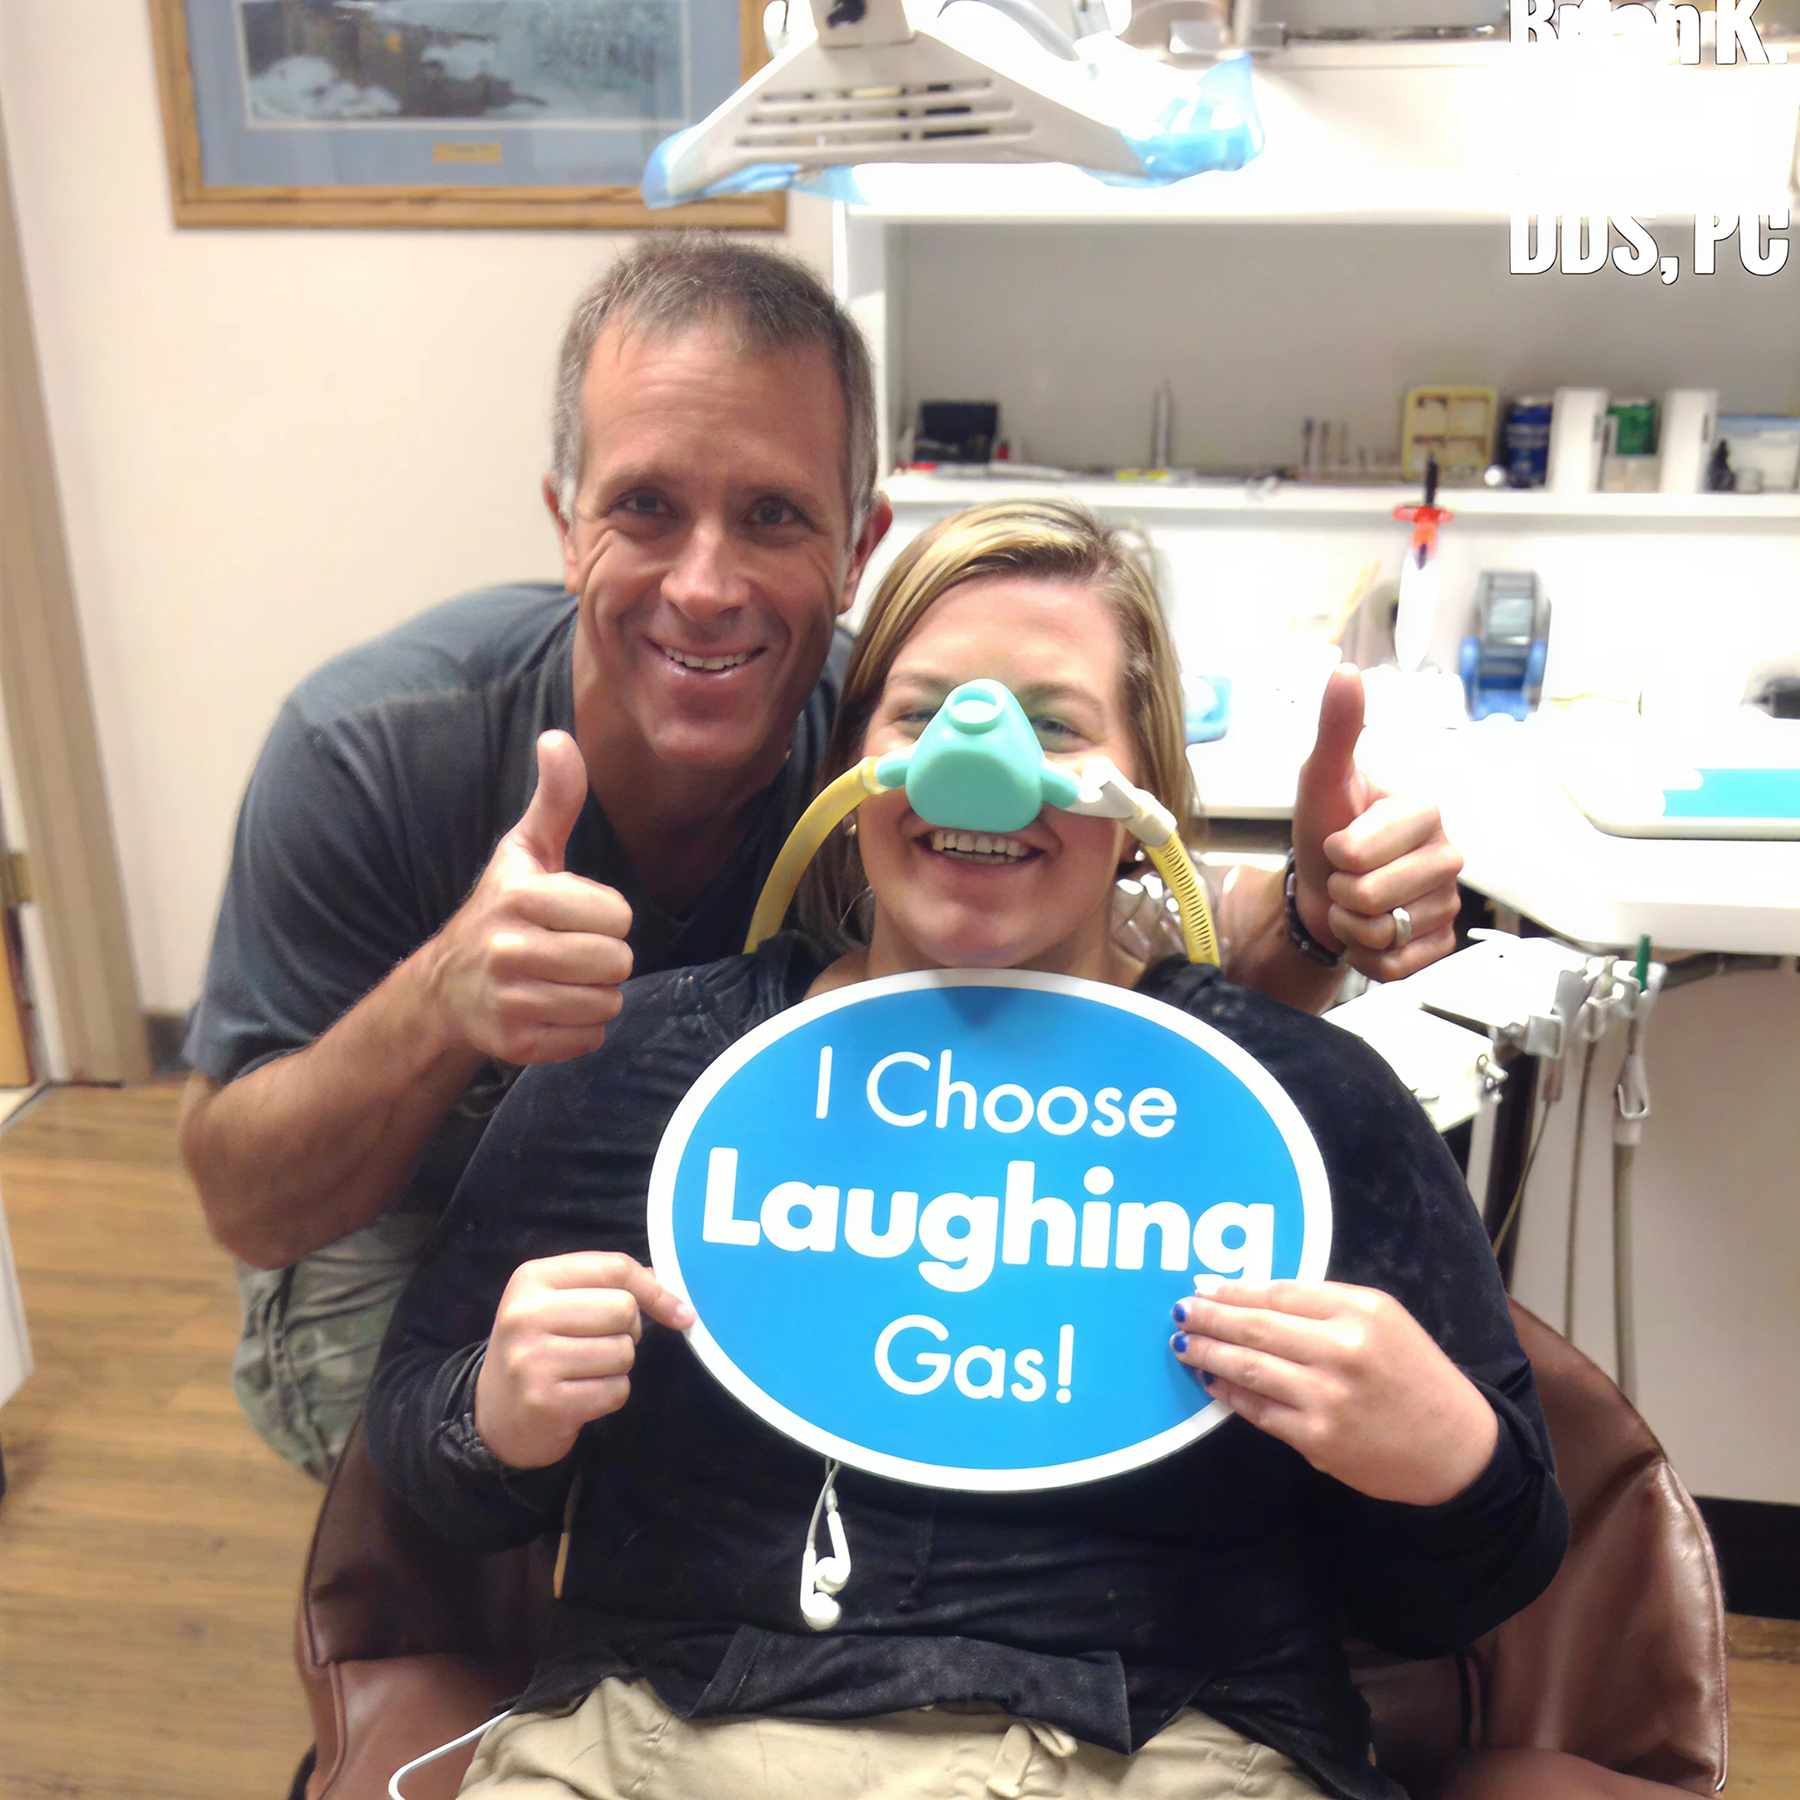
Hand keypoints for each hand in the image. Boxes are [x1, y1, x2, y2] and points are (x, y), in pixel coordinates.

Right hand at [420, 731, 633, 1062]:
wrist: (447, 987)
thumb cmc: (502, 910)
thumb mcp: (526, 851)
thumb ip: (555, 799)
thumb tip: (559, 737)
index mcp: (520, 896)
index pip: (619, 915)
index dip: (606, 915)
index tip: (574, 914)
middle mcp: (509, 949)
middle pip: (618, 962)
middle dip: (606, 958)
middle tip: (572, 951)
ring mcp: (510, 1000)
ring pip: (607, 1003)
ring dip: (595, 994)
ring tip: (561, 979)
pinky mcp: (515, 1043)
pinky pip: (590, 1039)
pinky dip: (580, 1029)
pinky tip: (549, 1008)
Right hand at [474, 1252, 694, 1468]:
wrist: (494, 1417)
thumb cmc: (538, 1349)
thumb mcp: (557, 1304)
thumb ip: (606, 1285)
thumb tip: (666, 1284)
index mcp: (532, 1279)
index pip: (613, 1267)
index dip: (654, 1289)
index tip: (678, 1311)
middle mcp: (526, 1314)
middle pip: (623, 1309)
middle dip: (629, 1331)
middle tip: (604, 1344)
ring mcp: (533, 1359)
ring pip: (623, 1352)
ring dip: (619, 1366)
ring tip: (587, 1370)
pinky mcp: (546, 1402)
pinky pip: (616, 1390)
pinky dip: (611, 1395)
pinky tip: (583, 1395)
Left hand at [1170, 1277, 1497, 1505]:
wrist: (1456, 1449)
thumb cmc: (1415, 1376)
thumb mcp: (1383, 1321)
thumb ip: (1324, 1305)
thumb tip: (1251, 1295)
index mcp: (1362, 1312)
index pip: (1279, 1293)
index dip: (1233, 1289)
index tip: (1203, 1285)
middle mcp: (1343, 1350)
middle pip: (1256, 1326)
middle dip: (1209, 1317)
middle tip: (1179, 1310)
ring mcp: (1327, 1398)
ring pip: (1249, 1368)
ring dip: (1208, 1353)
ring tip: (1182, 1344)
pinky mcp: (1318, 1439)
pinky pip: (1259, 1410)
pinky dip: (1228, 1394)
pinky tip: (1210, 1381)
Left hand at [1291, 667, 1463, 980]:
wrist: (1320, 886)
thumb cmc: (1326, 828)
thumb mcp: (1322, 777)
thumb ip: (1337, 729)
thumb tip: (1345, 672)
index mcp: (1425, 814)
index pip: (1363, 850)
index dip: (1336, 853)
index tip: (1336, 841)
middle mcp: (1447, 856)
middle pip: (1375, 896)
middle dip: (1341, 890)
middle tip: (1343, 875)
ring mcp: (1446, 903)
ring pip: (1383, 933)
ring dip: (1350, 924)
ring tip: (1353, 901)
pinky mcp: (1439, 944)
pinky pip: (1397, 967)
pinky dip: (1367, 958)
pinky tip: (1367, 933)